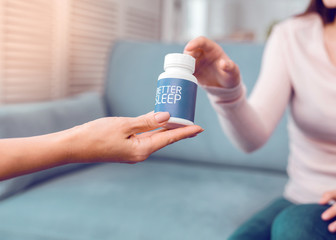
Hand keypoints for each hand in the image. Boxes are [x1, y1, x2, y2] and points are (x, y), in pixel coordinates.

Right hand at [68, 112, 203, 163]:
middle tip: (191, 118)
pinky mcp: (127, 148)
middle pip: (164, 138)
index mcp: (142, 149)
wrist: (75, 146)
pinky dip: (153, 128)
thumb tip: (167, 117)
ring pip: (155, 137)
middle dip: (178, 129)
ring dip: (165, 128)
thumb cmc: (96, 135)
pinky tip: (156, 120)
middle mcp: (141, 153)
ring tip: (177, 118)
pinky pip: (145, 137)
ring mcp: (133, 152)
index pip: (169, 138)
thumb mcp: (124, 125)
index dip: (185, 132)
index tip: (200, 128)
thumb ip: (146, 121)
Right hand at [184, 36, 240, 88]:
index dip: (194, 43)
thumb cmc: (231, 77)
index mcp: (213, 49)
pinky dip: (182, 72)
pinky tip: (184, 77)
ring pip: (186, 59)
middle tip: (186, 64)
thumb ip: (230, 67)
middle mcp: (203, 54)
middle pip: (191, 50)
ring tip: (185, 72)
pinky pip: (185, 69)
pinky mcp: (193, 71)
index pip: (202, 42)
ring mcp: (197, 62)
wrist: (226, 87)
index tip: (188, 48)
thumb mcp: (233, 72)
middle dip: (187, 55)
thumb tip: (223, 63)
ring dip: (183, 64)